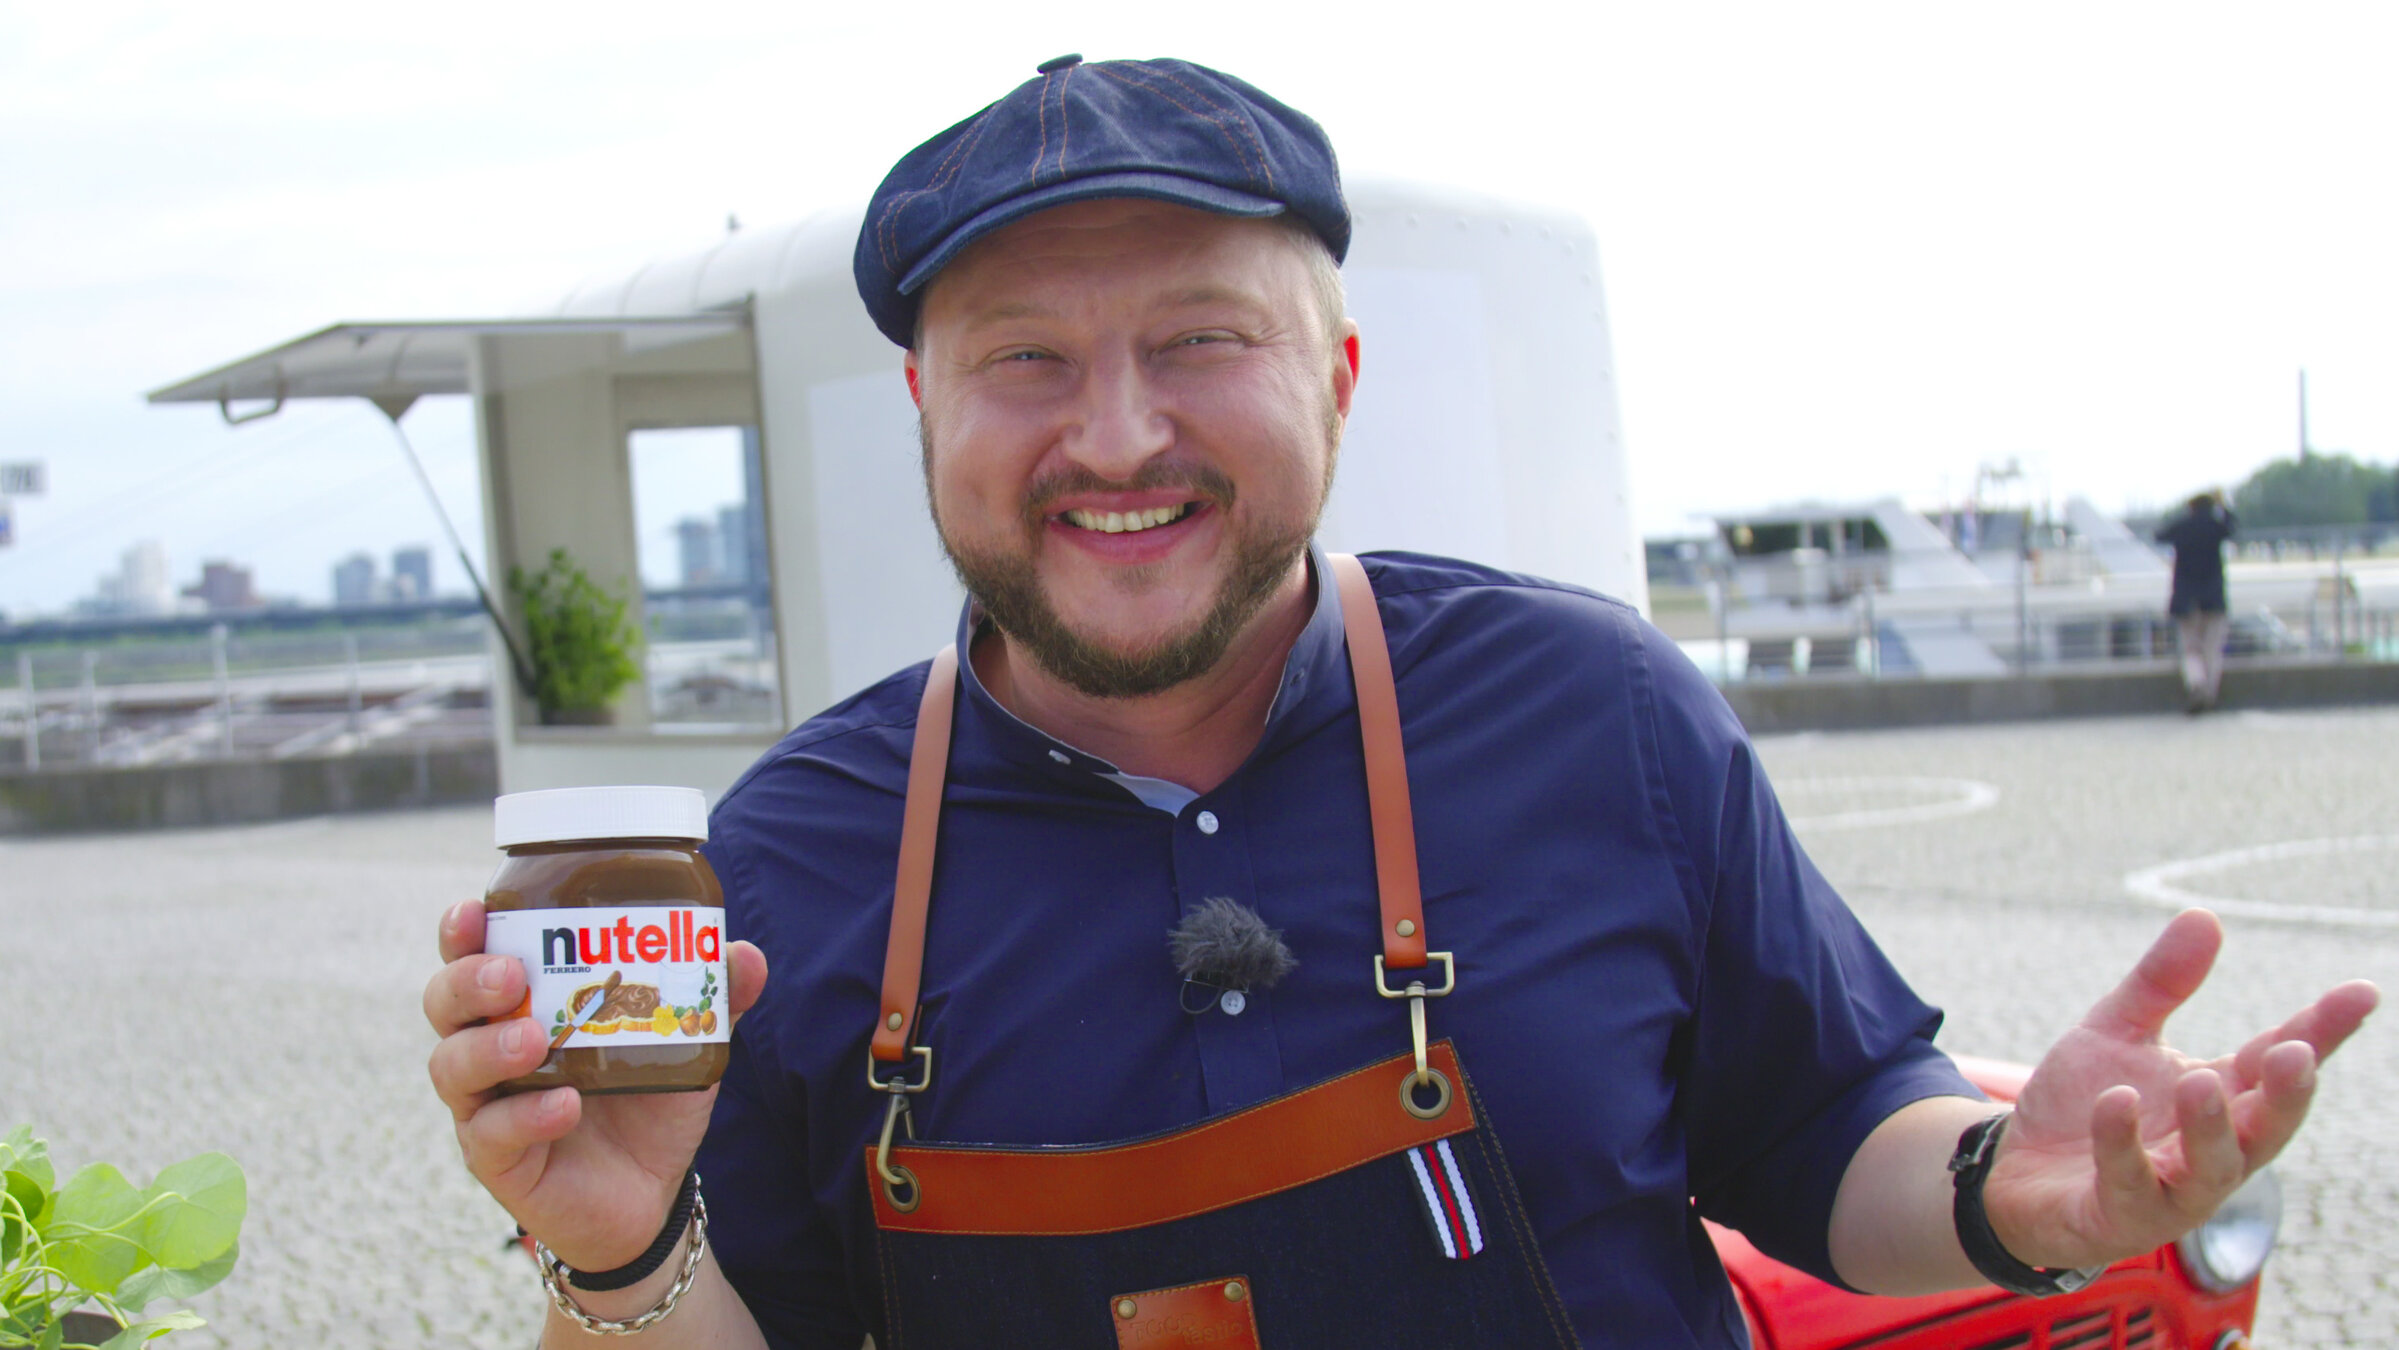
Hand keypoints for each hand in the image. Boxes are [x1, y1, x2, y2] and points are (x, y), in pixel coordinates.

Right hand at [423, 897, 769, 1270]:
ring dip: (489, 1047)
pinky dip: (527, 1116)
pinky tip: (565, 1106)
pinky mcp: (498, 1159)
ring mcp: (486, 1105)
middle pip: (445, 1003)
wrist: (650, 1191)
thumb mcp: (684, 1044)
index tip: (476, 908)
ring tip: (534, 1041)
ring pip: (453, 1066)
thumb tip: (745, 955)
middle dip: (466, 981)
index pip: (473, 956)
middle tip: (509, 975)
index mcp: (524, 1003)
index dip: (462, 931)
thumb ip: (711, 999)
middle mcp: (490, 1048)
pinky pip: (492, 1134)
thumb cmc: (646, 1098)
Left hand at [1985, 908, 2375, 1269]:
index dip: (2321, 1030)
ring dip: (2210, 1125)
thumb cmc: (2082, 1107)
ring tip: (2201, 1081)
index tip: (2362, 992)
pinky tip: (2115, 1101)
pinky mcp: (2119, 1216)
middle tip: (2295, 1053)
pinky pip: (2128, 1180)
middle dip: (2286, 1094)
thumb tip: (2205, 915)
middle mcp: (2210, 1149)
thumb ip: (2161, 984)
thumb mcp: (2116, 1032)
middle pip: (2266, 1126)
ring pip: (2212, 1167)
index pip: (2278, 1061)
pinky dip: (2122, 1142)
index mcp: (2221, 1097)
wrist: (2012, 1175)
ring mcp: (2171, 1191)